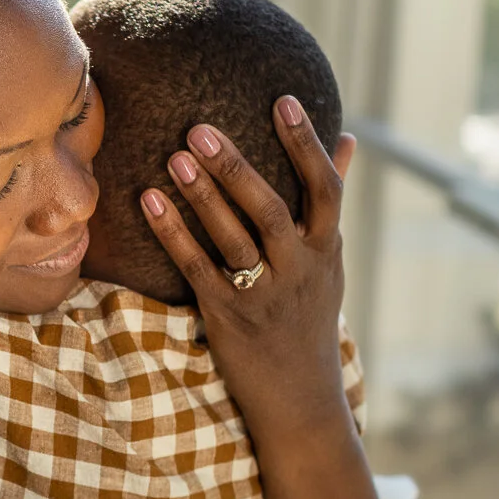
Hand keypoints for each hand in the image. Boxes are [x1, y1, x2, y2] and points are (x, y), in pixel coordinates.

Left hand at [141, 102, 354, 442]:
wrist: (299, 397)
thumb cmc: (310, 318)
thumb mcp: (330, 261)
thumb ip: (330, 201)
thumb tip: (348, 138)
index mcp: (327, 250)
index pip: (325, 188)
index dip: (305, 144)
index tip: (283, 101)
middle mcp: (299, 269)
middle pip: (270, 209)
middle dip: (236, 167)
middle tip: (201, 129)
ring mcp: (263, 294)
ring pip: (233, 238)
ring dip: (202, 196)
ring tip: (175, 157)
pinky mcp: (227, 316)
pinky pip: (197, 268)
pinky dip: (173, 233)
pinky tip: (149, 201)